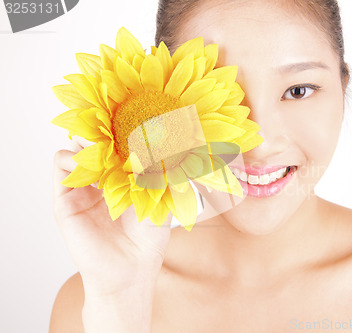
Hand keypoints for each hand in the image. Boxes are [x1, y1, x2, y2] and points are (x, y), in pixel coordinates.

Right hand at [52, 136, 171, 298]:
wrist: (131, 269)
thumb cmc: (148, 239)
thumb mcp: (160, 197)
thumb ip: (158, 169)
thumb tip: (163, 139)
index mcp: (122, 180)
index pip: (115, 147)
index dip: (121, 133)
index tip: (133, 121)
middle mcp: (100, 182)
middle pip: (92, 144)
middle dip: (103, 133)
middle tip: (117, 129)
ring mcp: (82, 189)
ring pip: (75, 149)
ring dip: (89, 143)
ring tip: (108, 151)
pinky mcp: (65, 200)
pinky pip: (61, 165)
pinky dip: (75, 157)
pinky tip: (96, 166)